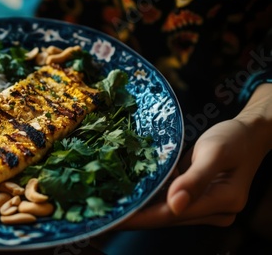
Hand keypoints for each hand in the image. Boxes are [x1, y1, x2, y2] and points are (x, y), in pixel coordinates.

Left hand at [118, 83, 271, 228]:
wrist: (250, 133)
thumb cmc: (234, 138)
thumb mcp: (215, 153)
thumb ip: (195, 179)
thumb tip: (174, 205)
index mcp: (221, 202)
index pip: (171, 215)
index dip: (141, 218)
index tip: (114, 219)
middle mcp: (214, 211)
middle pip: (166, 217)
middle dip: (135, 216)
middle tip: (102, 213)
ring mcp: (205, 206)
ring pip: (165, 211)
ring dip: (139, 209)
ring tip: (108, 205)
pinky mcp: (197, 198)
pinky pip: (169, 201)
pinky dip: (150, 198)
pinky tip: (128, 195)